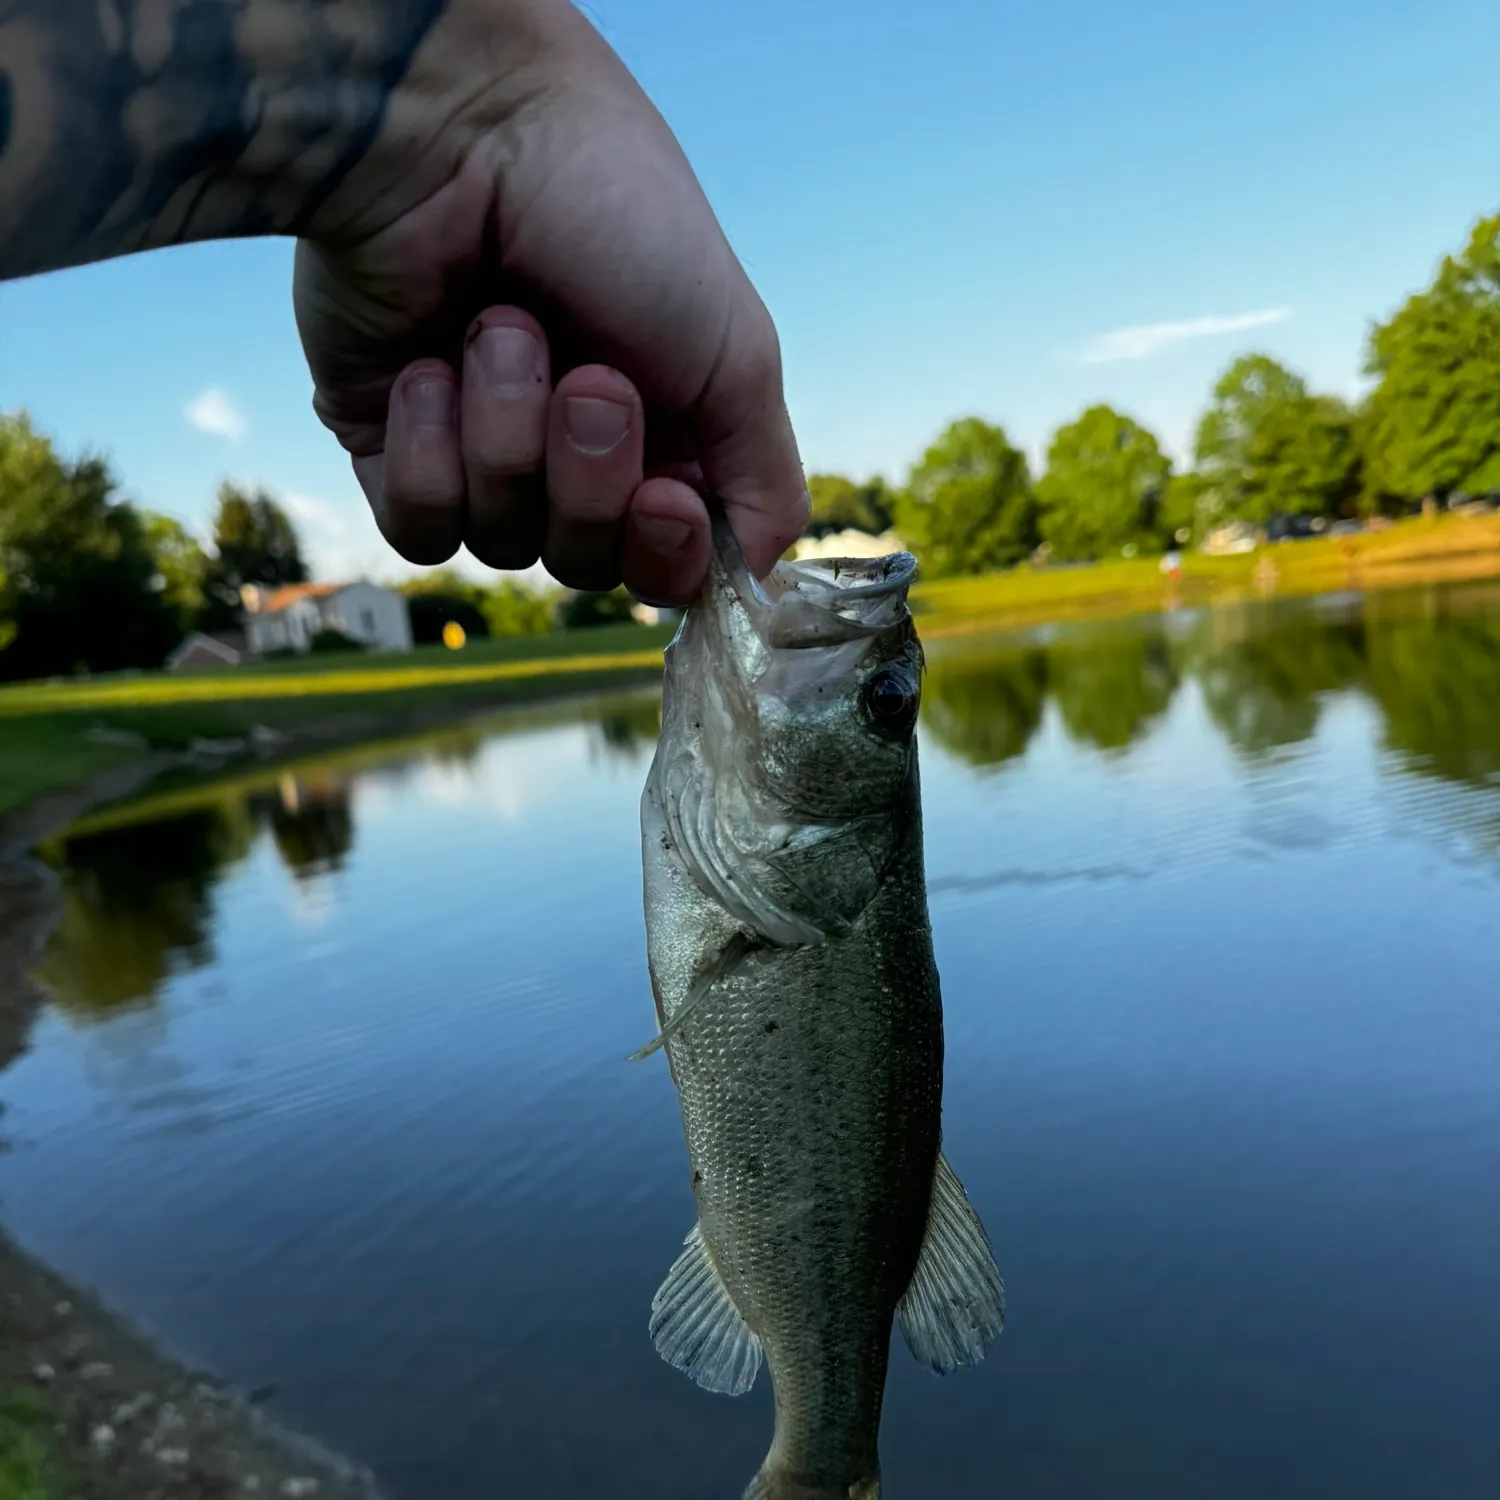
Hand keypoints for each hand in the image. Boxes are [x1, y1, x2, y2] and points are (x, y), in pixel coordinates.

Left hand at [292, 0, 808, 603]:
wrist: (464, 130)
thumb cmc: (619, 221)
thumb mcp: (738, 356)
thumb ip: (765, 486)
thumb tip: (753, 586)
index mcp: (665, 440)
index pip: (668, 568)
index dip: (663, 553)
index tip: (665, 494)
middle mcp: (575, 458)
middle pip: (586, 563)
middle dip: (586, 474)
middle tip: (585, 373)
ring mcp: (483, 454)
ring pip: (501, 544)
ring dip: (508, 434)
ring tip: (499, 328)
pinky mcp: (393, 447)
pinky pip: (420, 527)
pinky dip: (431, 448)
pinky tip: (429, 363)